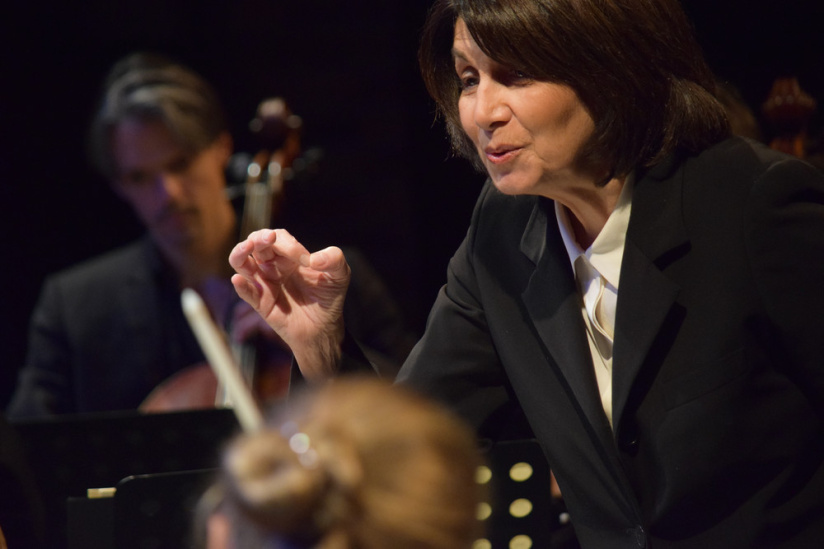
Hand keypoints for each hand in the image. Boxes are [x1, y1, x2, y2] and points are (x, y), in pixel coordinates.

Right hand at [228, 229, 349, 381]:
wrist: (324, 329)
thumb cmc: (329, 298)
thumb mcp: (340, 275)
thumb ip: (334, 259)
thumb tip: (314, 258)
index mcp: (289, 256)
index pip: (280, 239)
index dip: (289, 244)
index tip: (306, 260)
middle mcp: (273, 266)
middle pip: (256, 243)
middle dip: (260, 238)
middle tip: (269, 238)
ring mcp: (264, 283)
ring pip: (241, 262)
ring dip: (240, 252)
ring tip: (247, 247)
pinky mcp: (261, 303)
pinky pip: (246, 292)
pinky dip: (240, 285)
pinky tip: (239, 279)